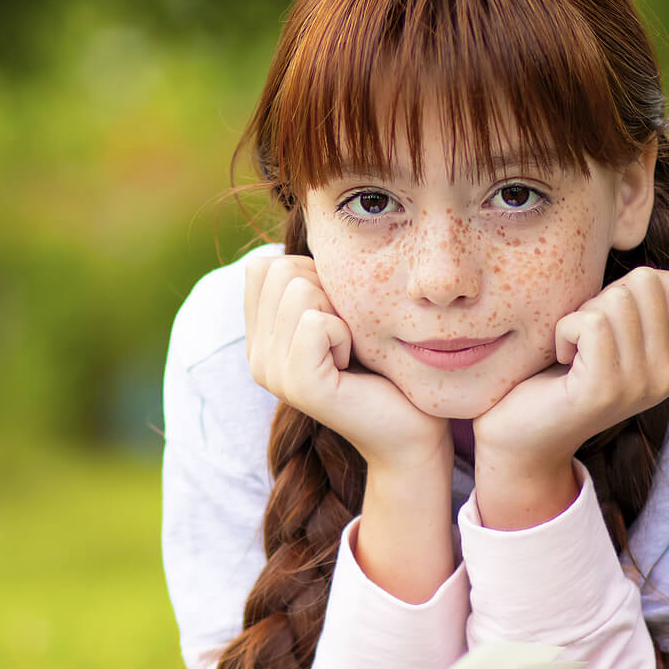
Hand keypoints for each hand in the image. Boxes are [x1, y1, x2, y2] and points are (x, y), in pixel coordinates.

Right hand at [244, 254, 449, 469]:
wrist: (412, 428)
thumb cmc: (384, 366)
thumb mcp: (340, 312)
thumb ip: (308, 280)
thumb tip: (299, 240)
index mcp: (259, 339)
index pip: (263, 266)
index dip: (311, 276)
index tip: (336, 319)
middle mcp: (256, 357)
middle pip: (280, 270)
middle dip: (326, 291)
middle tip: (346, 338)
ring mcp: (272, 373)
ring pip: (299, 290)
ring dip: (339, 313)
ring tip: (350, 352)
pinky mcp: (299, 385)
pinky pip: (316, 322)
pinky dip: (345, 333)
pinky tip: (352, 364)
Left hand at [470, 267, 668, 528]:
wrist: (521, 438)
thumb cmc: (558, 376)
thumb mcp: (613, 338)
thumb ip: (642, 309)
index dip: (629, 288)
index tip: (603, 324)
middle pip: (645, 284)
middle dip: (602, 299)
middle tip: (582, 339)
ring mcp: (640, 384)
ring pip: (617, 300)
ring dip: (579, 316)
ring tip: (571, 352)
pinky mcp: (605, 389)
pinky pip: (589, 322)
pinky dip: (562, 330)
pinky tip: (559, 359)